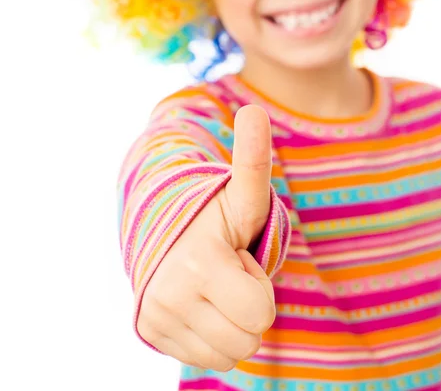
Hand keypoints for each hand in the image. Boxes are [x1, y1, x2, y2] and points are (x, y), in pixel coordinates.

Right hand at [137, 105, 275, 370]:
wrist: (166, 228)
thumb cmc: (215, 214)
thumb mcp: (241, 194)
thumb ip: (252, 159)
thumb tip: (255, 109)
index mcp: (200, 261)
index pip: (261, 313)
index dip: (259, 283)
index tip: (237, 258)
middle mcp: (171, 294)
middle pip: (249, 338)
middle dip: (249, 305)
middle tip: (229, 271)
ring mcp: (157, 317)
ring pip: (229, 353)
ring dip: (231, 322)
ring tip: (215, 285)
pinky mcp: (150, 332)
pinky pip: (206, 358)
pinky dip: (212, 335)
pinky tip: (201, 303)